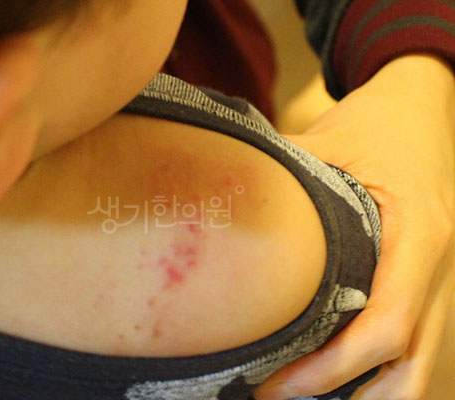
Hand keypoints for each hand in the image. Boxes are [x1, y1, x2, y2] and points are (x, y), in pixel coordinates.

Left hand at [254, 54, 454, 399]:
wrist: (422, 103)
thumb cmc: (375, 122)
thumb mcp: (326, 141)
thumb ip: (279, 175)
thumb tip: (213, 195)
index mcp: (416, 236)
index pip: (385, 328)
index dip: (329, 370)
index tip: (273, 386)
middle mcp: (436, 268)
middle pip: (411, 365)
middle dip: (345, 394)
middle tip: (276, 398)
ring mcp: (438, 278)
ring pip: (419, 364)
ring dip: (368, 394)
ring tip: (301, 396)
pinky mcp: (427, 280)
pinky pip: (414, 342)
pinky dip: (378, 372)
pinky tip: (332, 373)